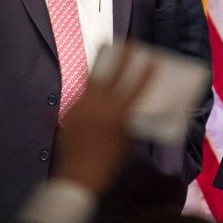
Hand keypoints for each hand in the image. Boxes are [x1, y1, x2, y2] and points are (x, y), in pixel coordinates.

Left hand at [51, 45, 155, 192]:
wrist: (77, 178)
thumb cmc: (108, 165)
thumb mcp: (127, 145)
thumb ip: (132, 126)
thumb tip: (138, 111)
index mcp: (119, 117)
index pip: (136, 89)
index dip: (145, 74)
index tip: (152, 61)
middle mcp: (101, 107)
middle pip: (112, 76)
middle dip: (121, 59)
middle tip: (126, 44)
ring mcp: (83, 107)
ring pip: (93, 80)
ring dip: (101, 65)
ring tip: (106, 51)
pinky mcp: (70, 112)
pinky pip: (82, 92)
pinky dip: (89, 84)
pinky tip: (92, 78)